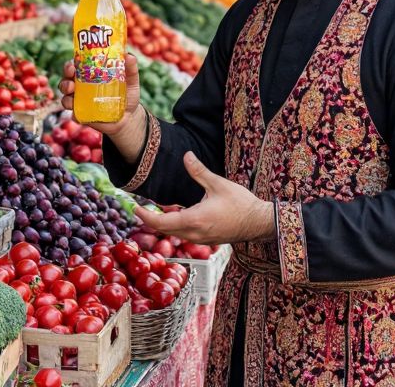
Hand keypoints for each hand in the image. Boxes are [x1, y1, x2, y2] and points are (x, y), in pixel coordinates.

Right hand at [59, 54, 142, 135]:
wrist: (129, 117)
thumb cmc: (127, 94)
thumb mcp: (131, 80)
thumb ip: (130, 68)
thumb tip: (129, 55)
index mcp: (90, 74)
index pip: (76, 66)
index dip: (70, 64)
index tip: (72, 65)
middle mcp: (82, 87)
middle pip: (67, 80)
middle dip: (65, 78)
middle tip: (71, 78)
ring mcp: (80, 102)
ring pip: (65, 97)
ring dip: (65, 95)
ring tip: (71, 95)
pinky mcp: (82, 115)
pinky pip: (73, 114)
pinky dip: (73, 112)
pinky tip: (76, 111)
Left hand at [132, 152, 275, 244]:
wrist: (259, 222)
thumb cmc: (241, 204)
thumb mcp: (218, 184)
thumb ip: (199, 171)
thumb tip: (186, 156)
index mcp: (194, 220)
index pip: (162, 222)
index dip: (145, 216)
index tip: (135, 208)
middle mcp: (195, 233)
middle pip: (165, 230)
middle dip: (150, 220)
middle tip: (139, 209)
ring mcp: (201, 239)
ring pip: (175, 234)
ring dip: (163, 224)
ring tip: (154, 211)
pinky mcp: (207, 239)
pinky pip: (185, 235)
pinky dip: (175, 226)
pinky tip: (176, 215)